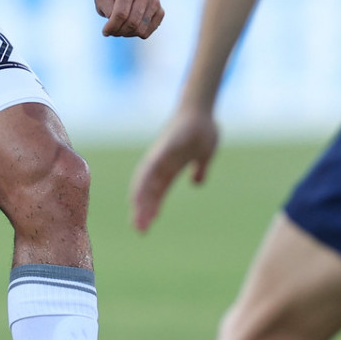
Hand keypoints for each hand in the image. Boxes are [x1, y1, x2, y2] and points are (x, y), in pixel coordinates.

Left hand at [95, 0, 162, 38]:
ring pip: (140, 30)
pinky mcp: (160, 12)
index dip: (112, 27)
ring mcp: (155, 1)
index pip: (121, 13)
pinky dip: (136, 34)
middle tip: (112, 32)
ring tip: (120, 28)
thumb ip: (104, 7)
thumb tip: (113, 18)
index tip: (105, 32)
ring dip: (127, 34)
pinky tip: (130, 27)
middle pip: (132, 22)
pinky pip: (147, 32)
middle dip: (119, 31)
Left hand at [129, 106, 218, 231]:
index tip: (145, 228)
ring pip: (147, 182)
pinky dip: (145, 181)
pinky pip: (153, 166)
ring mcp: (161, 155)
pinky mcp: (165, 147)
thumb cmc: (202, 130)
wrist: (200, 109)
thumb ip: (198, 169)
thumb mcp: (203, 155)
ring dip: (141, 199)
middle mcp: (161, 164)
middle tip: (139, 230)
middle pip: (149, 191)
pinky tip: (138, 195)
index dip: (151, 210)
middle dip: (143, 210)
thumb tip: (196, 182)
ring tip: (137, 217)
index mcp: (170, 169)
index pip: (157, 193)